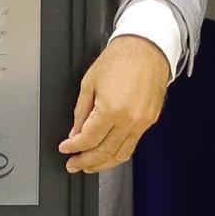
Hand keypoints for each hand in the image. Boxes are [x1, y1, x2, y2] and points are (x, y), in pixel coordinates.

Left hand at [59, 34, 171, 174]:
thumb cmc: (119, 59)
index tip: (65, 149)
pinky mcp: (149, 121)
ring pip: (120, 154)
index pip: (88, 140)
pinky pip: (132, 145)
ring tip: (88, 166)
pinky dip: (118, 154)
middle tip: (73, 165)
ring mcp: (141, 122)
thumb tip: (76, 132)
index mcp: (111, 110)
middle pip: (103, 152)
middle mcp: (129, 120)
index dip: (73, 148)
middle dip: (85, 161)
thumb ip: (81, 112)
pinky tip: (107, 155)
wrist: (147, 48)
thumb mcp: (90, 83)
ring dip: (102, 164)